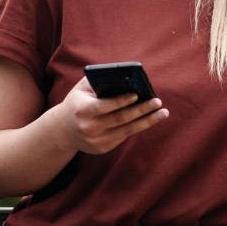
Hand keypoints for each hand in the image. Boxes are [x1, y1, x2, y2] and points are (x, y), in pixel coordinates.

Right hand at [50, 76, 167, 153]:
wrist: (63, 130)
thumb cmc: (77, 102)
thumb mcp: (82, 89)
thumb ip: (99, 81)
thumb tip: (125, 77)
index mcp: (82, 110)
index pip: (105, 106)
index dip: (122, 101)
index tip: (137, 94)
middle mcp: (89, 127)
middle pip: (121, 118)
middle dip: (142, 110)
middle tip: (158, 102)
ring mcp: (96, 141)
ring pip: (127, 130)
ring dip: (147, 121)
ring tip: (163, 113)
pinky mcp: (102, 148)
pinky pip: (124, 136)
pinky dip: (138, 127)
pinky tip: (149, 119)